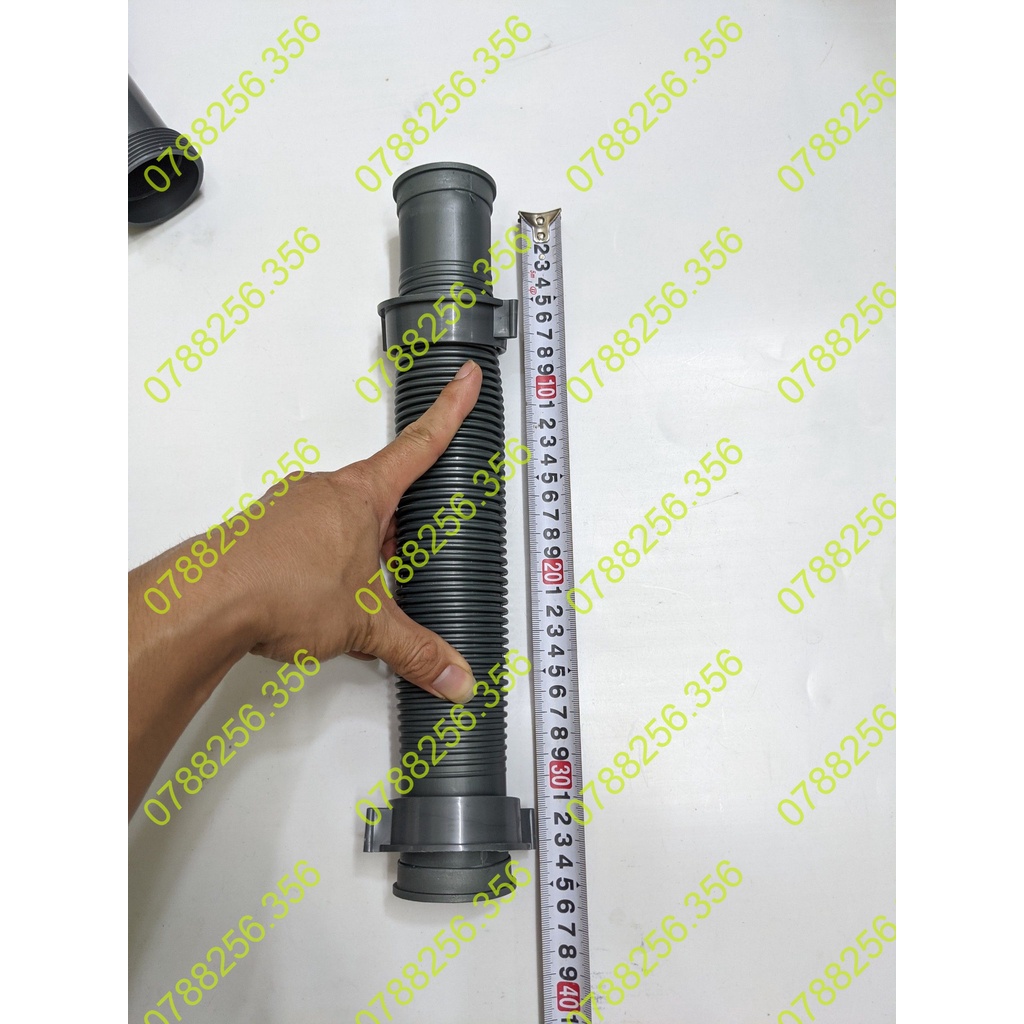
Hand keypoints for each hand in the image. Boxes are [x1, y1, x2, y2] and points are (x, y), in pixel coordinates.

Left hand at [240, 359, 481, 701]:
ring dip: (358, 553)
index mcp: (362, 495)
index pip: (420, 444)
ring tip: (355, 596)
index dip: (450, 410)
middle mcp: (324, 491)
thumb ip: (416, 650)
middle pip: (381, 498)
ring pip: (342, 521)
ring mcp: (290, 508)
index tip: (465, 378)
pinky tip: (318, 598)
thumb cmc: (278, 587)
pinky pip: (307, 538)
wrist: (205, 602)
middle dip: (398, 532)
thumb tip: (453, 674)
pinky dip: (322, 564)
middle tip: (406, 562)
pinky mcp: (264, 530)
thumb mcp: (366, 623)